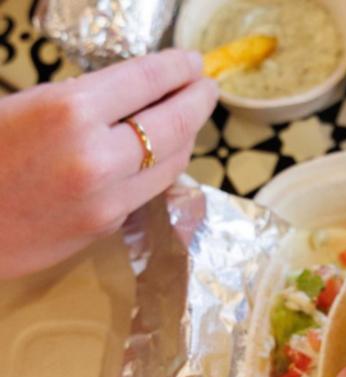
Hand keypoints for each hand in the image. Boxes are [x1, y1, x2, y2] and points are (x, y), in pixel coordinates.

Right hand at [0, 49, 217, 277]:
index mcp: (69, 110)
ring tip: (189, 118)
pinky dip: (162, 166)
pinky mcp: (105, 226)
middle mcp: (97, 155)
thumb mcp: (21, 105)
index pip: (147, 80)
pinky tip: (160, 153)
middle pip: (175, 124)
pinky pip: (148, 189)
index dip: (177, 67)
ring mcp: (107, 197)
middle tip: (206, 86)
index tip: (193, 62)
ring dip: (187, 136)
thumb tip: (131, 95)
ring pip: (171, 162)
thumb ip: (79, 101)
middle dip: (197, 101)